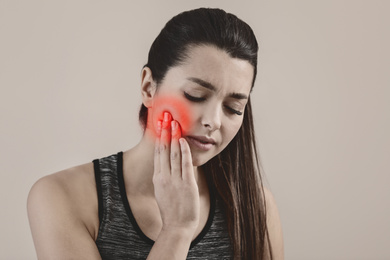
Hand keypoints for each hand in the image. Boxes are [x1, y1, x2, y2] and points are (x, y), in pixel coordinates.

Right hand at [153, 112, 199, 233]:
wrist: (177, 227)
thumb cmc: (171, 210)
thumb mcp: (162, 191)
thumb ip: (165, 177)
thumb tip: (169, 165)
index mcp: (157, 178)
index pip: (158, 154)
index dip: (159, 138)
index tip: (159, 126)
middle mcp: (164, 177)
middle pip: (164, 150)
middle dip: (165, 132)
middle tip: (165, 117)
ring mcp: (175, 180)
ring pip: (174, 154)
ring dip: (175, 137)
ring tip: (175, 124)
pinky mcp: (187, 184)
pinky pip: (186, 164)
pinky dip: (185, 151)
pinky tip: (184, 140)